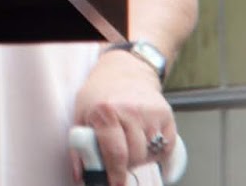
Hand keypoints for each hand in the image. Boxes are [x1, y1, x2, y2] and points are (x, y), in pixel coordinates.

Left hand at [71, 51, 174, 184]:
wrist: (125, 71)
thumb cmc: (100, 93)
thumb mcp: (81, 114)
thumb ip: (80, 148)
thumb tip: (81, 177)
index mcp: (106, 112)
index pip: (116, 154)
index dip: (116, 175)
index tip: (115, 184)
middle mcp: (131, 111)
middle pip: (135, 157)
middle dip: (125, 164)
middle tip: (118, 157)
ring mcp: (151, 113)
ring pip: (150, 154)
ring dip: (139, 157)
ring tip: (128, 142)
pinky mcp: (166, 116)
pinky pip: (165, 148)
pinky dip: (155, 152)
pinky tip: (144, 140)